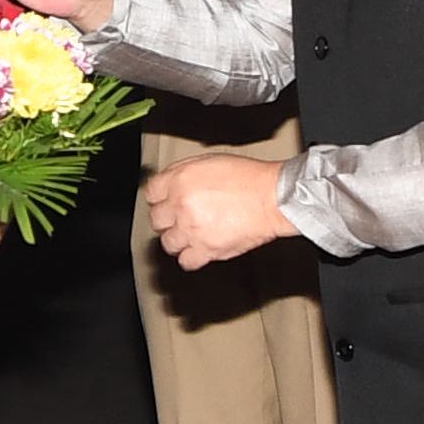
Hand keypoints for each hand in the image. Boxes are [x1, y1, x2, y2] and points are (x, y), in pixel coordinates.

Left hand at [145, 154, 297, 270]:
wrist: (273, 198)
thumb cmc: (249, 178)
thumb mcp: (209, 161)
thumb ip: (183, 173)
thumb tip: (171, 182)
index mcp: (180, 180)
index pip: (151, 193)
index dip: (159, 197)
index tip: (164, 201)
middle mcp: (181, 205)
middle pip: (156, 219)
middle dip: (166, 219)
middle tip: (178, 218)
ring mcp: (192, 230)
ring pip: (167, 243)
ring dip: (177, 239)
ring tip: (189, 234)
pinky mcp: (206, 250)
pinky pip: (185, 261)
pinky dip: (190, 258)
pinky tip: (198, 249)